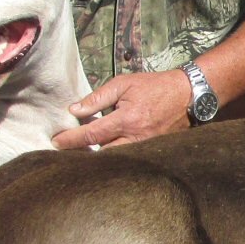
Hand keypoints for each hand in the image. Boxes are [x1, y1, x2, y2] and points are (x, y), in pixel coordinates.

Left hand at [52, 69, 194, 148]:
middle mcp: (136, 137)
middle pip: (102, 154)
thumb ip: (98, 97)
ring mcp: (146, 147)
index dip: (72, 139)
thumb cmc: (154, 86)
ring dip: (98, 158)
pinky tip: (104, 155)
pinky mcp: (153, 151)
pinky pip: (129, 158)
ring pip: (116, 159)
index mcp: (126, 119)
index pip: (92, 134)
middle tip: (65, 153)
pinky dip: (115, 158)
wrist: (188, 94)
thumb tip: (75, 109)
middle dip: (82, 154)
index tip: (56, 142)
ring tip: (81, 155)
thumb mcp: (124, 84)